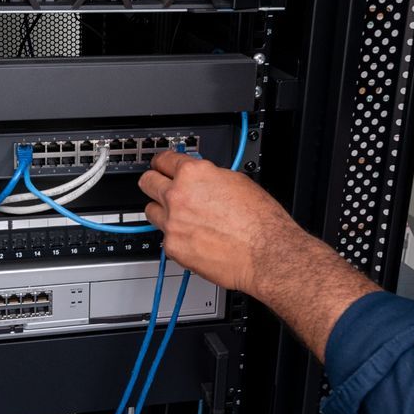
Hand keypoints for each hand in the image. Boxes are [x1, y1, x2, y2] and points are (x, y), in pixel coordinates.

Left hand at [140, 151, 378, 360]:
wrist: (266, 253)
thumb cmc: (260, 221)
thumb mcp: (236, 181)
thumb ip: (209, 177)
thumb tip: (200, 177)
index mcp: (194, 174)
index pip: (164, 159)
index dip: (162, 162)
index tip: (160, 165)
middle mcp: (179, 195)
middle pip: (147, 182)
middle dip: (154, 183)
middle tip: (160, 187)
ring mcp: (173, 222)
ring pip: (150, 211)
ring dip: (162, 211)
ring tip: (180, 218)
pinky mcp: (173, 247)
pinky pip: (164, 237)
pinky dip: (175, 237)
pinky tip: (193, 238)